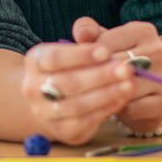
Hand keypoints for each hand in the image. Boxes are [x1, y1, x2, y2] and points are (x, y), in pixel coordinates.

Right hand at [21, 29, 134, 144]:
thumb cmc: (72, 65)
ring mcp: (44, 112)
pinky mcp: (60, 131)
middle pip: (67, 83)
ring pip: (75, 106)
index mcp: (35, 61)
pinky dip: (105, 110)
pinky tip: (122, 99)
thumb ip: (86, 34)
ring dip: (106, 94)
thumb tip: (87, 31)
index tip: (106, 51)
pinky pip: (83, 123)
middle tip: (126, 69)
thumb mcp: (77, 46)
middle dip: (100, 76)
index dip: (80, 55)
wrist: (56, 98)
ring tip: (129, 84)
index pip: (54, 57)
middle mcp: (33, 88)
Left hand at [74, 18, 161, 133]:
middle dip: (96, 79)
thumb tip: (81, 34)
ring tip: (97, 96)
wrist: (147, 93)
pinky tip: (114, 106)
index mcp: (144, 31)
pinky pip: (133, 108)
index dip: (88, 59)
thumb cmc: (119, 62)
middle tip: (83, 87)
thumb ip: (88, 31)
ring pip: (124, 88)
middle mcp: (159, 50)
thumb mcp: (103, 42)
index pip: (106, 44)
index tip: (82, 67)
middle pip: (116, 67)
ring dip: (107, 95)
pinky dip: (119, 109)